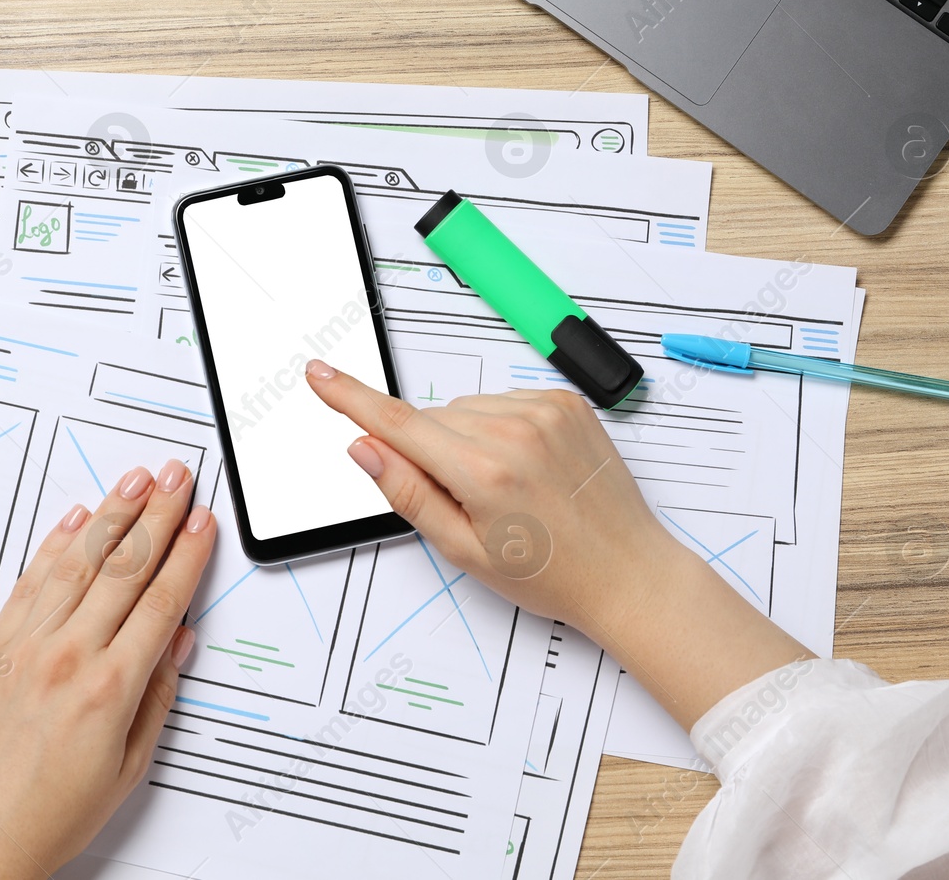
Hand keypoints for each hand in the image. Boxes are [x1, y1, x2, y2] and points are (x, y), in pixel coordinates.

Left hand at [0, 460, 216, 879]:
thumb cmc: (49, 816)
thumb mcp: (128, 766)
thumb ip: (157, 696)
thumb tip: (176, 642)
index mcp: (109, 688)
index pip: (160, 600)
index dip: (187, 554)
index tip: (203, 521)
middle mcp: (65, 657)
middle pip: (124, 567)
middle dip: (157, 514)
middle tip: (179, 476)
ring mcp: (24, 646)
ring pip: (77, 560)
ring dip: (111, 513)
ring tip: (136, 479)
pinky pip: (29, 581)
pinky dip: (54, 543)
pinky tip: (76, 518)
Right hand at [305, 361, 808, 728]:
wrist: (627, 572)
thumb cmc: (553, 573)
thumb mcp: (464, 550)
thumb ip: (407, 493)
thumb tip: (365, 448)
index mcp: (483, 471)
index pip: (395, 422)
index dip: (349, 397)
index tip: (320, 374)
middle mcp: (515, 430)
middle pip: (432, 419)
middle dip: (430, 452)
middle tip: (467, 502)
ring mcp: (546, 411)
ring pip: (466, 409)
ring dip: (466, 440)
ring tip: (506, 490)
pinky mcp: (567, 403)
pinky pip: (504, 402)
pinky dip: (501, 429)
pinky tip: (525, 468)